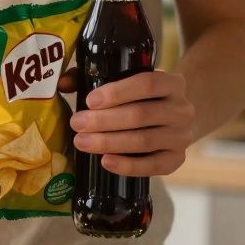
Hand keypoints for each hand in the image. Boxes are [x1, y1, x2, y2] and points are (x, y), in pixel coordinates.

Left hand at [66, 70, 195, 176]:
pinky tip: (106, 162)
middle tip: (77, 124)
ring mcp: (182, 136)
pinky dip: (128, 166)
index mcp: (172, 83)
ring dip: (109, 143)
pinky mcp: (177, 159)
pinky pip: (154, 166)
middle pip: (142, 115)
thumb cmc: (141, 100)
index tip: (89, 100)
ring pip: (144, 140)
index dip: (117, 92)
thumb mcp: (126, 82)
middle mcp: (182, 109)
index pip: (148, 83)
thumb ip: (94, 78)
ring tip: (82, 142)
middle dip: (104, 121)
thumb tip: (63, 83)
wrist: (174, 122)